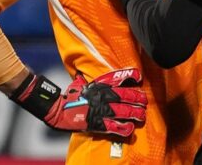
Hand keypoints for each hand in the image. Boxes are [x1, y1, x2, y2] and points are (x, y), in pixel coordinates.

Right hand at [11, 68, 147, 136]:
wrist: (57, 109)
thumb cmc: (70, 95)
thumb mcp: (82, 82)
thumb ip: (93, 80)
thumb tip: (95, 73)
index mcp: (99, 85)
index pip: (118, 76)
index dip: (130, 75)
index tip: (139, 76)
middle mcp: (103, 96)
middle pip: (126, 95)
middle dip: (138, 98)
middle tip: (144, 100)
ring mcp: (101, 110)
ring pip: (124, 111)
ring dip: (135, 113)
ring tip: (141, 114)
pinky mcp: (98, 123)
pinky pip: (114, 126)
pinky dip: (124, 128)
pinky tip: (130, 128)